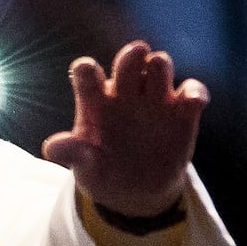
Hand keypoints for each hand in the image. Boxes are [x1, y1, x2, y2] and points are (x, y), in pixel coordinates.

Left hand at [44, 41, 206, 216]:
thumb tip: (51, 148)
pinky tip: (193, 100)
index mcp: (95, 101)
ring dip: (160, 65)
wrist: (136, 192)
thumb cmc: (103, 172)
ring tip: (158, 69)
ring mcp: (154, 99)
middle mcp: (125, 93)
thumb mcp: (84, 167)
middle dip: (131, 56)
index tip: (89, 70)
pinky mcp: (182, 112)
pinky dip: (195, 92)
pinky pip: (192, 93)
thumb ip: (71, 153)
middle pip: (128, 63)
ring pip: (159, 68)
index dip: (88, 71)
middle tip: (136, 53)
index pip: (88, 76)